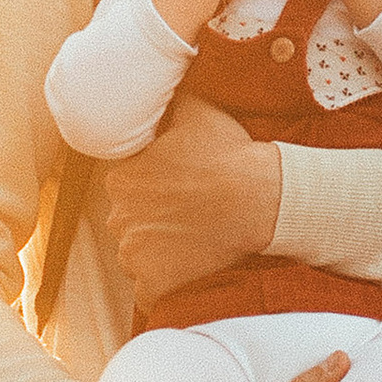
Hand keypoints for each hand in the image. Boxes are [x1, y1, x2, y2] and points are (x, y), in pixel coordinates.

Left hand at [98, 97, 282, 304]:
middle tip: (190, 216)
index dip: (154, 188)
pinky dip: (165, 284)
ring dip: (158, 252)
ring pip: (138, 254)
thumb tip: (158, 91)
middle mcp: (118, 218)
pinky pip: (149, 290)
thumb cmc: (231, 156)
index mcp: (121, 178)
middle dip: (153, 219)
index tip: (179, 191)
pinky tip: (189, 270)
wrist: (262, 200)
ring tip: (194, 243)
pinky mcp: (153, 285)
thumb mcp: (197, 112)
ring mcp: (134, 255)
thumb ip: (168, 103)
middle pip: (131, 221)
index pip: (128, 187)